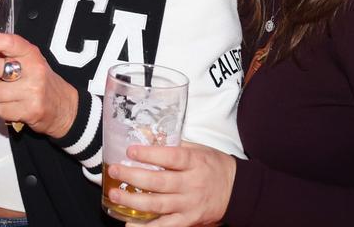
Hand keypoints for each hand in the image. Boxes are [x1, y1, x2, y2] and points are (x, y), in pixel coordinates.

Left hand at [0, 32, 79, 138]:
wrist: (64, 107)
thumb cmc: (36, 79)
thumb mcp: (21, 59)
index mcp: (29, 51)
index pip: (4, 41)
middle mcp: (33, 68)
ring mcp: (33, 90)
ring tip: (7, 95)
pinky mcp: (31, 110)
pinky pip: (0, 110)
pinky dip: (2, 110)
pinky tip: (14, 106)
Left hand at [103, 142, 235, 226]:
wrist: (238, 191)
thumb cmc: (215, 167)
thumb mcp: (199, 150)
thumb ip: (174, 145)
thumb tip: (148, 136)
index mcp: (195, 163)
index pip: (171, 156)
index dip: (149, 154)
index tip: (130, 150)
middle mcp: (192, 184)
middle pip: (159, 181)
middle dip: (133, 176)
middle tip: (114, 170)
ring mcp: (190, 204)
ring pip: (158, 204)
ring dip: (133, 200)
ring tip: (115, 194)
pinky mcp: (190, 220)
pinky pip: (166, 226)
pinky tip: (130, 224)